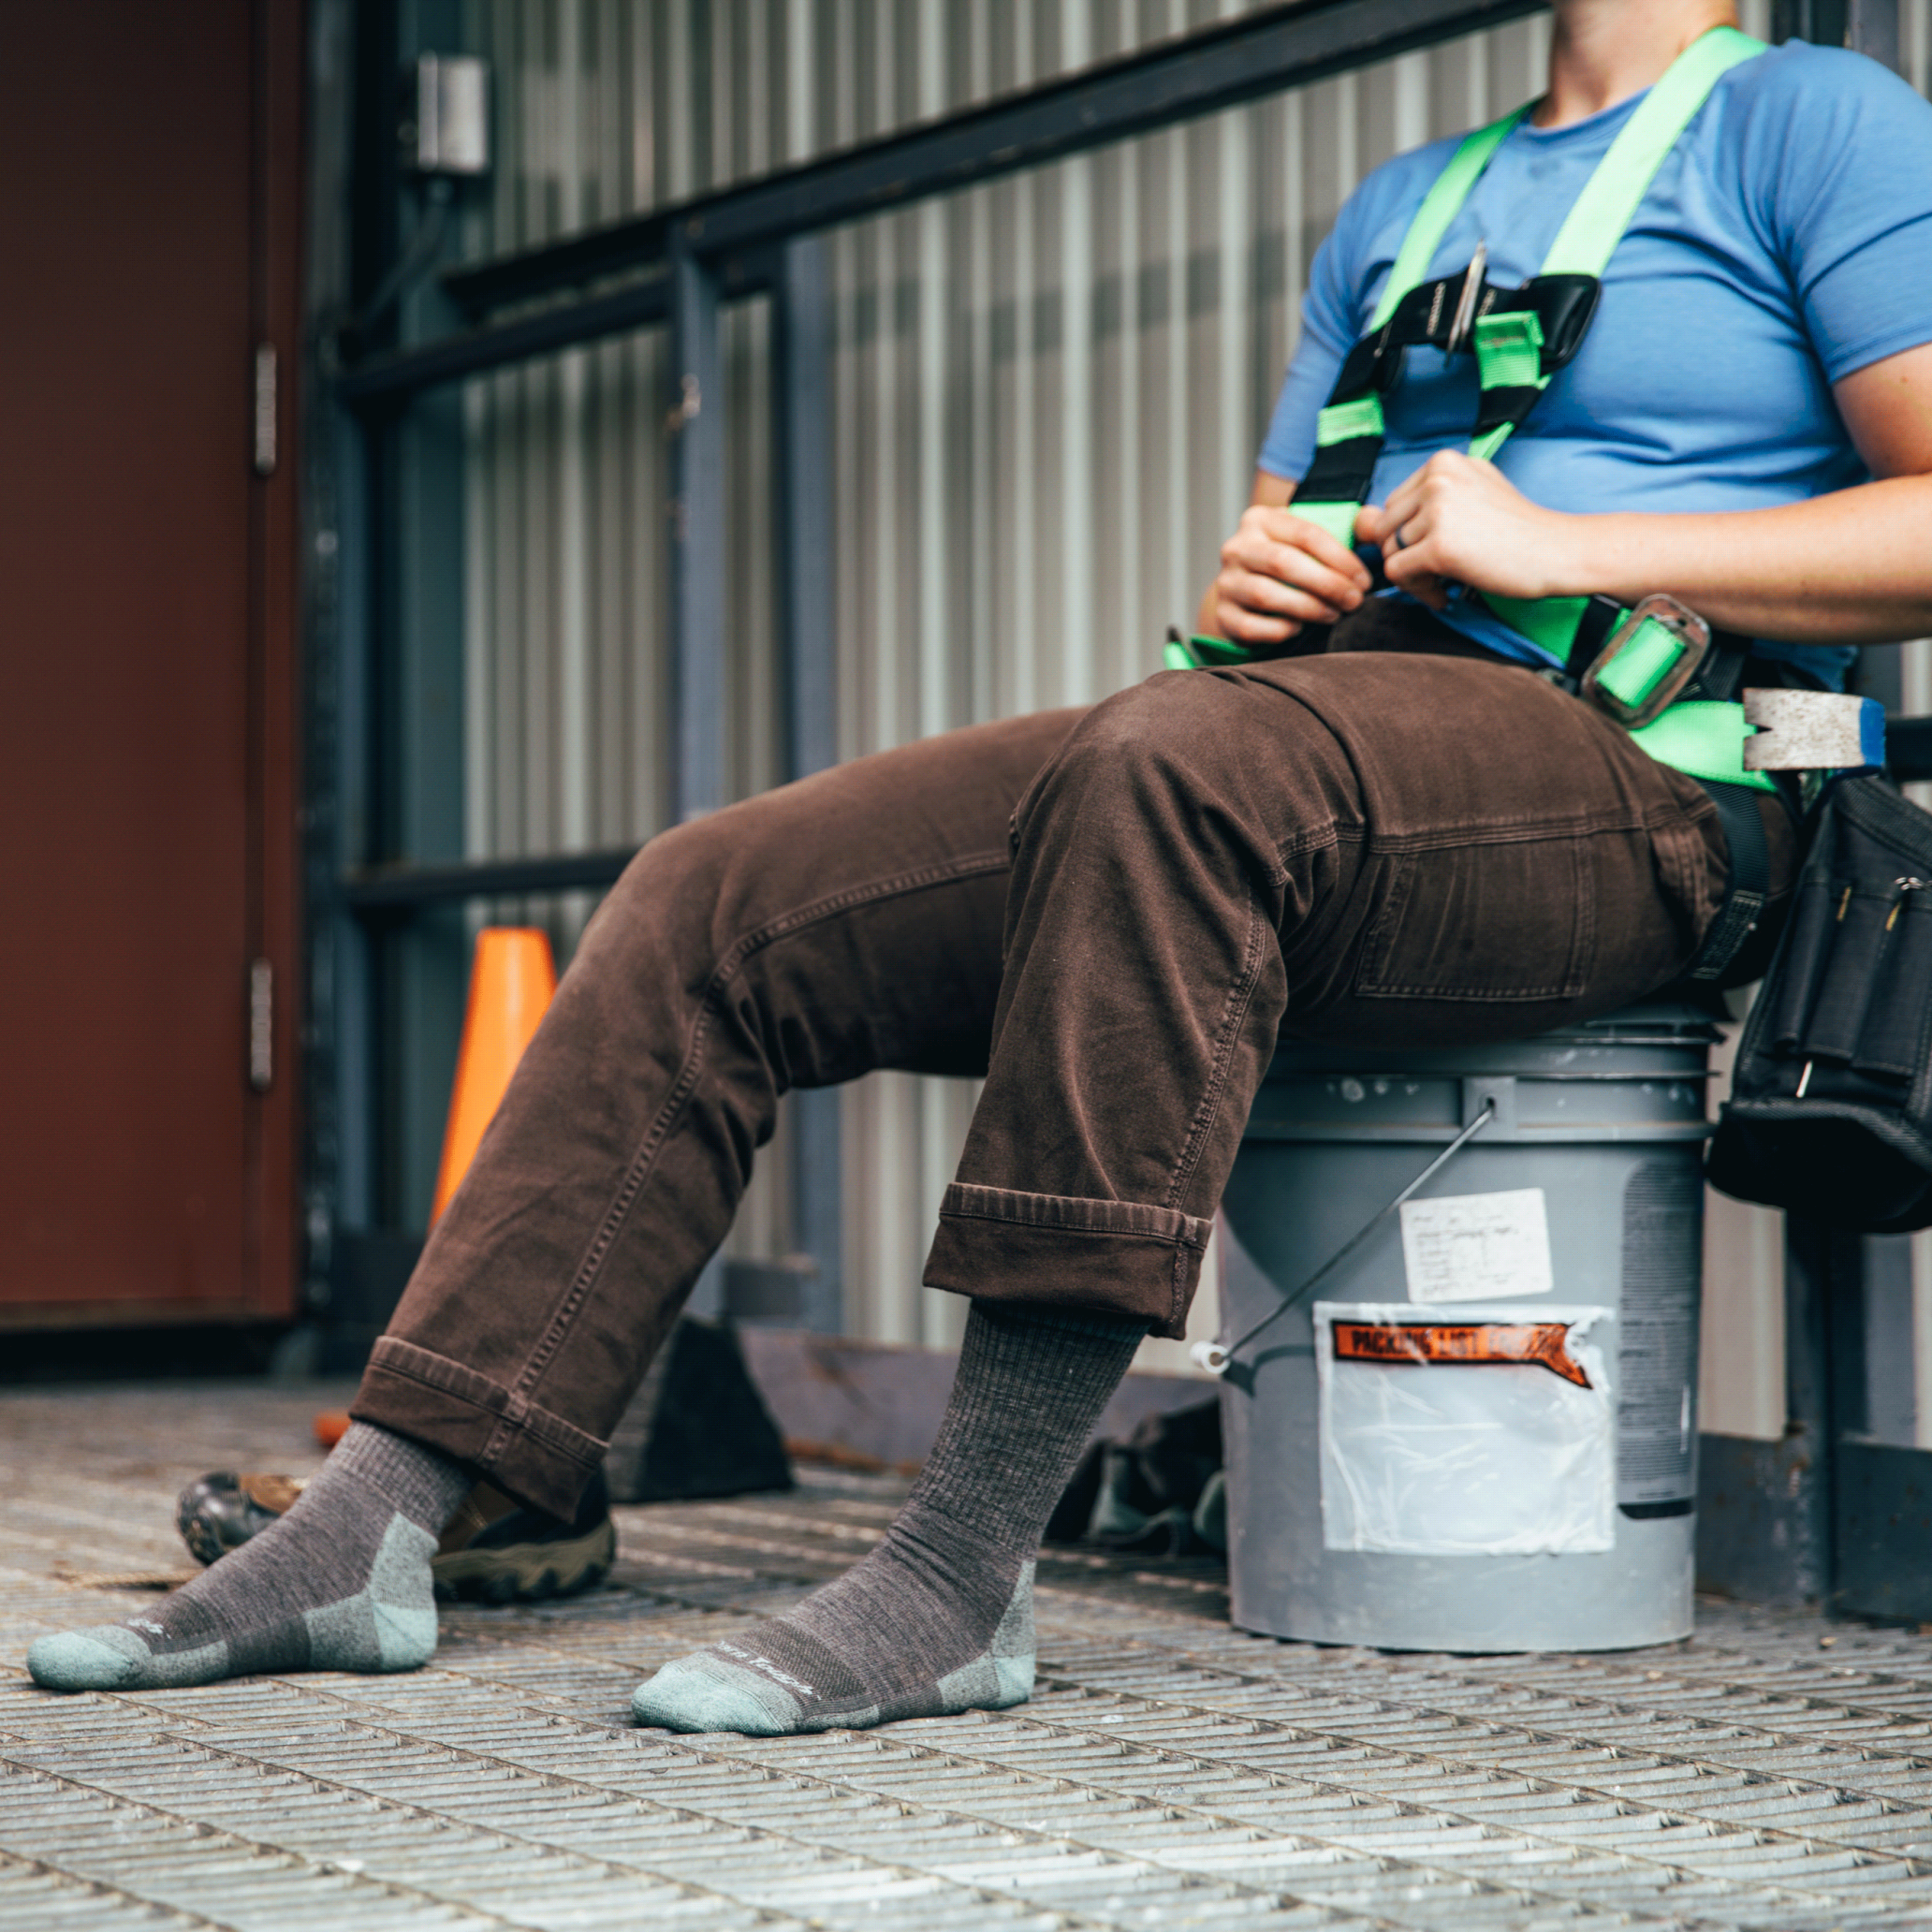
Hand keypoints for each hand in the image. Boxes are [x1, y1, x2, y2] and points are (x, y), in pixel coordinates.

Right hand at [1204, 504, 1371, 645]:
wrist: (1247, 590)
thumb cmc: (1292, 562)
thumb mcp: (1315, 537)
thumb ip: (1351, 527)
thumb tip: (1375, 522)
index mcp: (1260, 519)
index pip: (1306, 533)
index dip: (1341, 558)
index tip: (1364, 580)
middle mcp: (1237, 547)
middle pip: (1284, 563)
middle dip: (1327, 584)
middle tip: (1354, 601)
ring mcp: (1226, 582)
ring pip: (1267, 595)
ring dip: (1308, 608)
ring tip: (1334, 615)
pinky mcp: (1223, 615)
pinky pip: (1252, 627)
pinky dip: (1281, 630)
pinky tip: (1301, 628)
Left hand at [1355, 451, 1590, 609]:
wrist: (1558, 551)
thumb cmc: (1516, 530)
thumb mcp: (1467, 500)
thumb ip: (1417, 507)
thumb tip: (1361, 521)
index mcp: (1443, 462)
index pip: (1395, 505)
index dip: (1411, 535)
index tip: (1440, 550)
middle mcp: (1437, 478)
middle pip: (1388, 528)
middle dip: (1407, 556)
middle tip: (1440, 572)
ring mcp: (1438, 509)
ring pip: (1391, 551)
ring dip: (1414, 576)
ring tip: (1446, 583)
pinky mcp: (1439, 545)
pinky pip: (1397, 574)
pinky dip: (1417, 591)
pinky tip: (1444, 594)